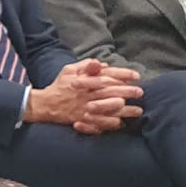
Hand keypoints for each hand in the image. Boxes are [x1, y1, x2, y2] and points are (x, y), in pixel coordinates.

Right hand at [27, 58, 142, 133]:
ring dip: (124, 110)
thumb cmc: (59, 86)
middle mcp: (85, 94)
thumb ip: (85, 66)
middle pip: (109, 92)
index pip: (105, 76)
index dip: (122, 75)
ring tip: (137, 110)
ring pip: (107, 109)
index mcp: (82, 81)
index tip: (135, 76)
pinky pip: (99, 123)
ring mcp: (84, 108)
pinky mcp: (83, 120)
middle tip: (140, 92)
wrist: (45, 105)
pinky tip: (121, 123)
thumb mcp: (69, 71)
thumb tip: (101, 63)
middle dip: (127, 92)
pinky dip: (110, 123)